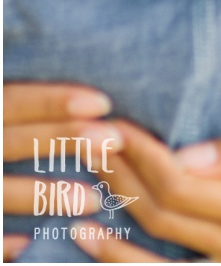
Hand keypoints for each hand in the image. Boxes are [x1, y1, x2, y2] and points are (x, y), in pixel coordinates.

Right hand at [4, 84, 113, 261]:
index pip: (10, 101)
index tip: (102, 102)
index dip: (53, 100)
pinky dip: (2, 242)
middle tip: (113, 139)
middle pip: (10, 142)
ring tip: (94, 199)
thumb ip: (15, 109)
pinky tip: (32, 243)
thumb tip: (57, 74)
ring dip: (46, 194)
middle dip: (62, 138)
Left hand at [64, 118, 220, 263]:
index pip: (179, 185)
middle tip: (91, 157)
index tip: (114, 128)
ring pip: (169, 264)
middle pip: (165, 222)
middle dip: (123, 187)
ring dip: (123, 244)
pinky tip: (131, 259)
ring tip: (81, 226)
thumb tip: (187, 153)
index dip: (141, 157)